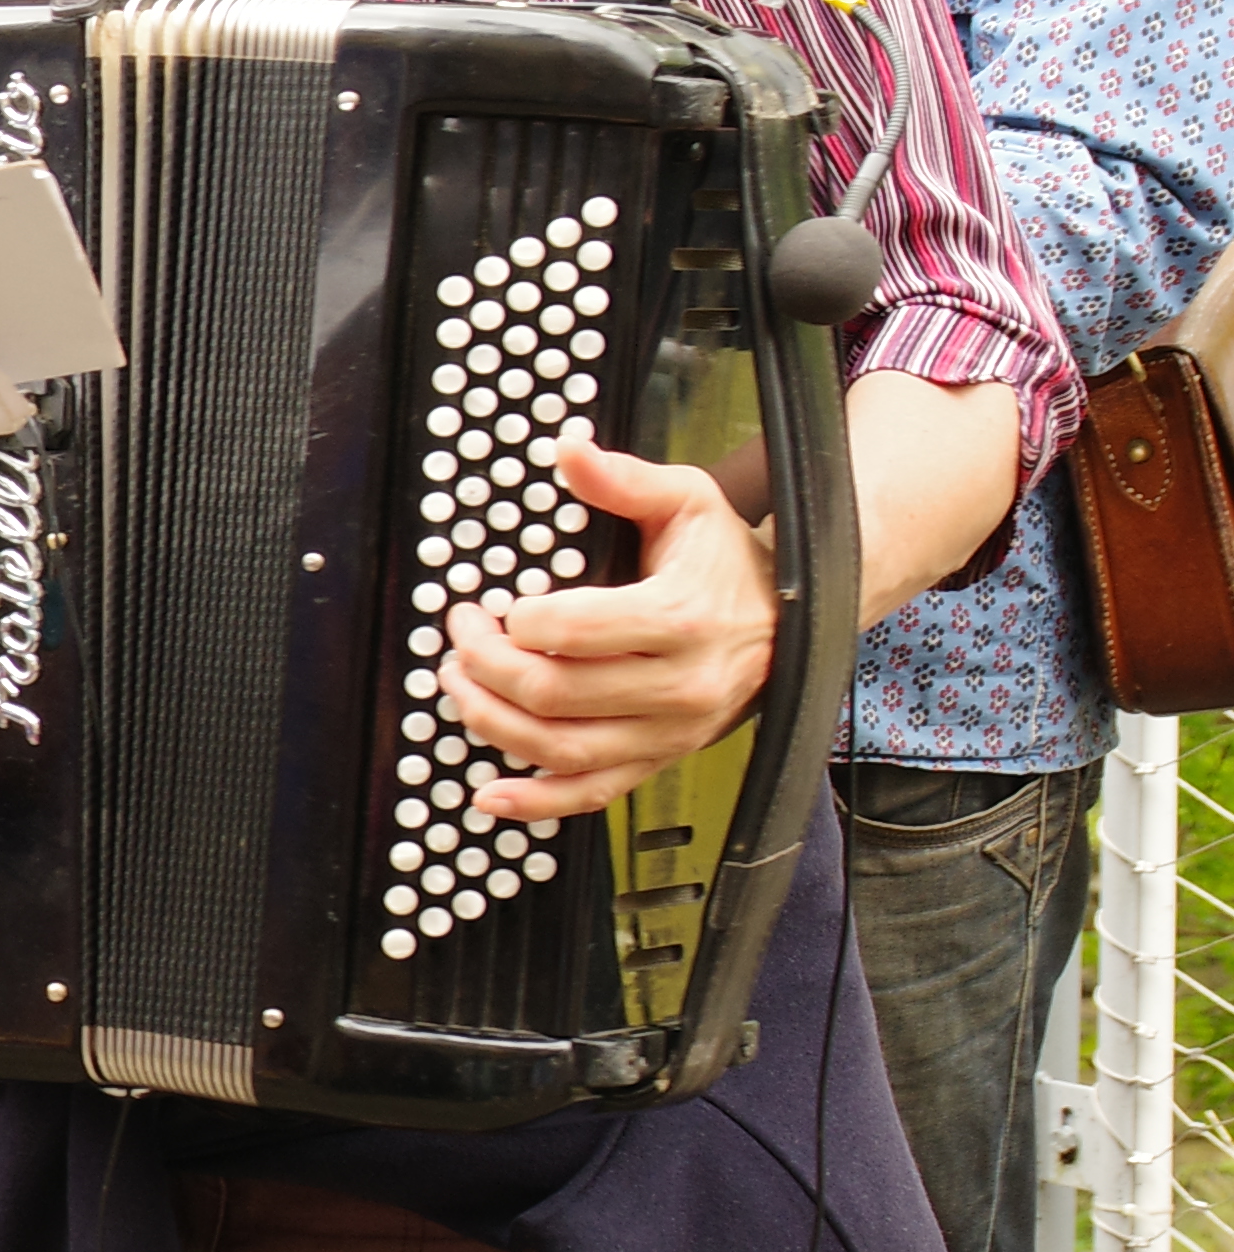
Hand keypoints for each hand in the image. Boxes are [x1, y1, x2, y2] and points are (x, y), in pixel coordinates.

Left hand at [439, 439, 772, 820]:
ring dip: (492, 723)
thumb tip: (568, 449)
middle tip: (459, 637)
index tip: (489, 604)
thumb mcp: (687, 502)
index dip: (515, 621)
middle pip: (556, 692)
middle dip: (487, 666)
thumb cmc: (726, 560)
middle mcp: (681, 685)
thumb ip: (624, 480)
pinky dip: (536, 802)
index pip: (575, 631)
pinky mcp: (661, 759)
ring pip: (562, 748)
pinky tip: (489, 794)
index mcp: (683, 617)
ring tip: (457, 686)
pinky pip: (592, 794)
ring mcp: (671, 731)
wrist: (793, 619)